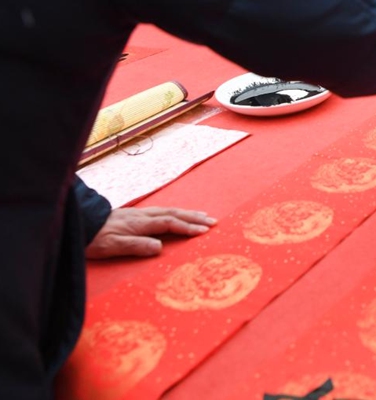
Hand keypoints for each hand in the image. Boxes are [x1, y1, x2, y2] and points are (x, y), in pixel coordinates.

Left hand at [85, 206, 216, 258]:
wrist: (78, 223)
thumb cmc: (93, 238)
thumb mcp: (112, 246)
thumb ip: (136, 246)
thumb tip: (160, 247)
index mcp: (140, 224)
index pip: (170, 223)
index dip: (188, 227)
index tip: (205, 231)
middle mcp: (143, 216)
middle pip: (174, 213)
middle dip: (195, 217)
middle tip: (213, 221)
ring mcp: (139, 213)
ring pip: (169, 210)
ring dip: (188, 213)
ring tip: (203, 215)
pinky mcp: (134, 214)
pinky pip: (162, 211)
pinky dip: (176, 212)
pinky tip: (177, 214)